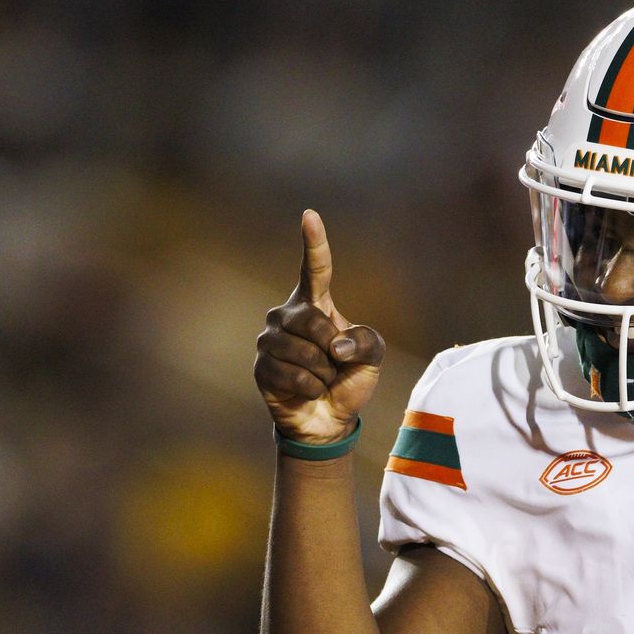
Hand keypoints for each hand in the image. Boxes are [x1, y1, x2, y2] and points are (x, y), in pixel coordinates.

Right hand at [255, 210, 385, 443]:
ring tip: (321, 378)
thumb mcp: (373, 357)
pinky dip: (312, 387)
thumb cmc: (349, 379)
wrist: (329, 418)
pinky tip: (309, 390)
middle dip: (333, 348)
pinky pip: (294, 375)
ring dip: (324, 372)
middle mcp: (287, 314)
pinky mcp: (261, 366)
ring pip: (304, 351)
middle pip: (313, 320)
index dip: (314, 242)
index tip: (310, 214)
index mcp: (316, 303)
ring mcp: (270, 339)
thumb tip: (336, 344)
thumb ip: (366, 341)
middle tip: (335, 364)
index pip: (315, 268)